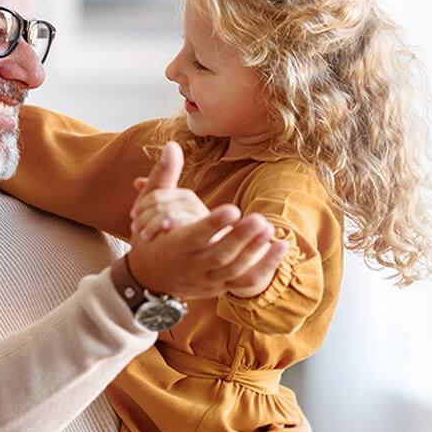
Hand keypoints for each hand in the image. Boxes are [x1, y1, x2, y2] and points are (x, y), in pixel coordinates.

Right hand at [126, 143, 289, 299]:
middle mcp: (191, 266)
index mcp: (174, 245)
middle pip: (218, 256)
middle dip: (240, 238)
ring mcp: (207, 279)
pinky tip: (281, 246)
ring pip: (233, 271)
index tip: (233, 209)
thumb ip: (164, 176)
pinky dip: (265, 268)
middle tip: (260, 219)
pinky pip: (246, 283)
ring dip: (254, 252)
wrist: (149, 277)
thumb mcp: (149, 207)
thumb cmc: (151, 236)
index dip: (214, 225)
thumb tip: (172, 145)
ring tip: (269, 228)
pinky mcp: (221, 286)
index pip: (194, 237)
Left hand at [129, 184, 208, 242]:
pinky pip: (179, 225)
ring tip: (144, 236)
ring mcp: (199, 218)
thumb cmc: (178, 238)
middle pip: (161, 204)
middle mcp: (194, 204)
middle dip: (144, 216)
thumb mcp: (164, 217)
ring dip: (151, 225)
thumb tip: (137, 182)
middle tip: (135, 228)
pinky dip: (165, 229)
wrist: (198, 262)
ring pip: (168, 214)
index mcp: (185, 197)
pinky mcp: (202, 232)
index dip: (142, 204)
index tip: (133, 215)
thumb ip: (153, 199)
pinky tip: (160, 236)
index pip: (158, 193)